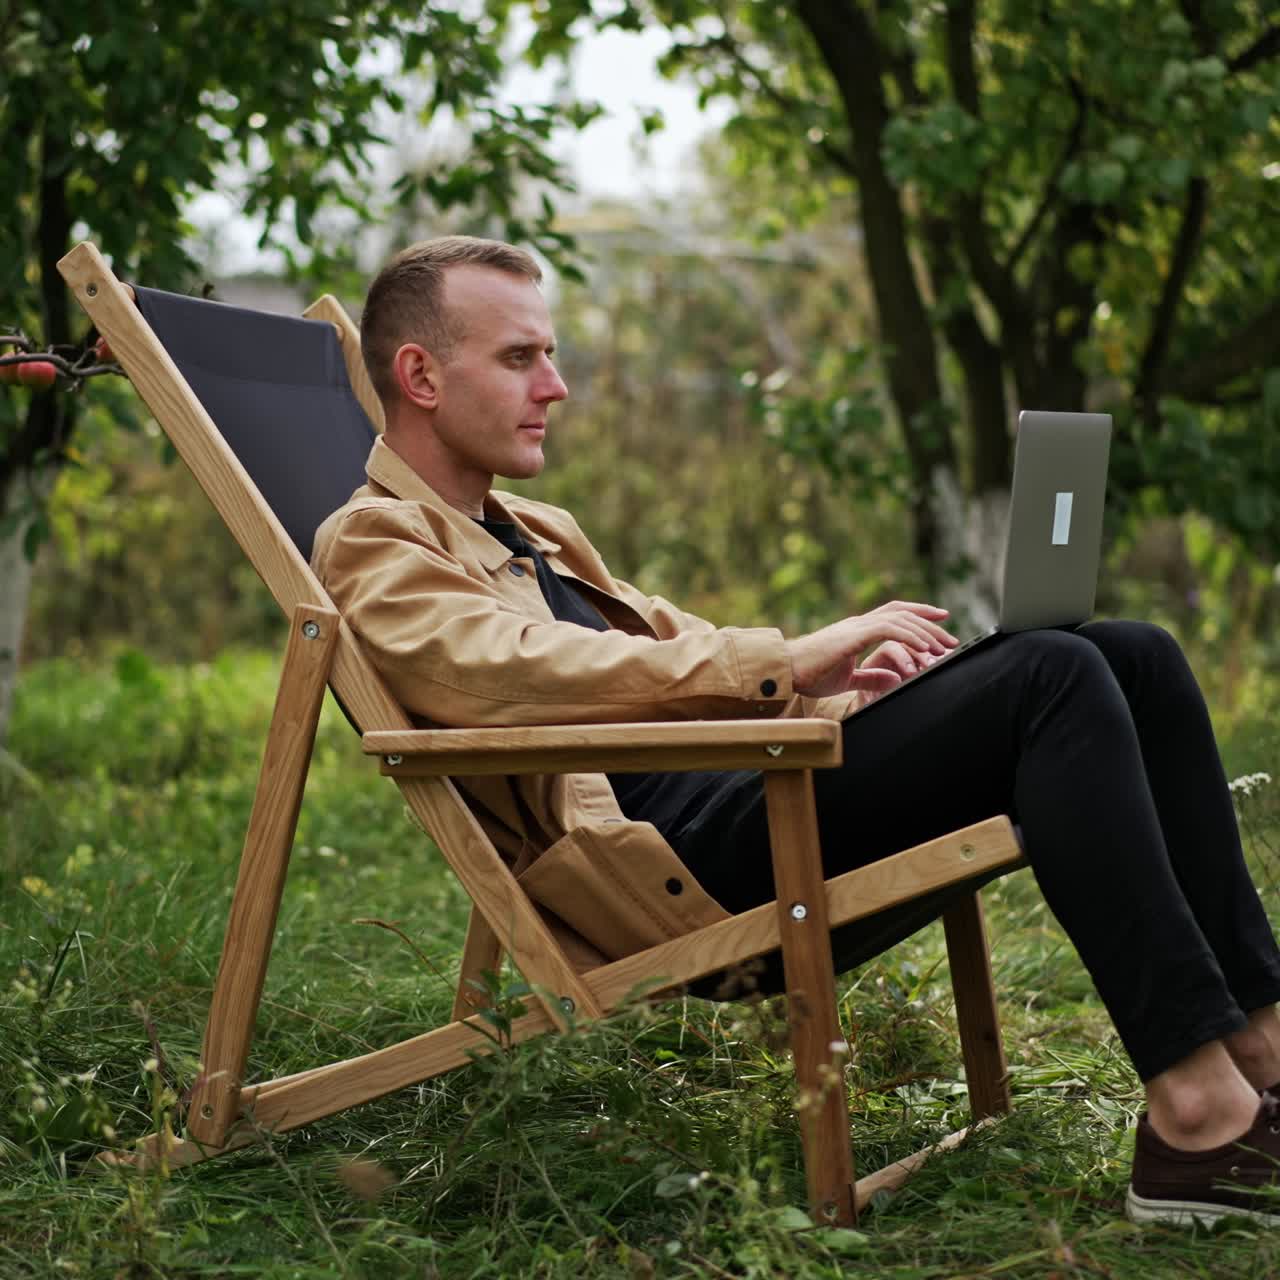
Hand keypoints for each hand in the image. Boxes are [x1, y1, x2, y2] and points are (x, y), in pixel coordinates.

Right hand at [785, 601, 954, 698]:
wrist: (786, 671)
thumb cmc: (809, 675)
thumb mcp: (848, 679)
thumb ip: (870, 677)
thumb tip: (893, 678)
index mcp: (857, 630)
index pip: (893, 615)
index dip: (917, 615)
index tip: (939, 621)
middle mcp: (859, 623)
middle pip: (902, 612)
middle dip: (930, 622)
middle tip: (951, 637)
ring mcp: (856, 627)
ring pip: (900, 619)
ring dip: (926, 631)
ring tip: (944, 646)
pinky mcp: (853, 635)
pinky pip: (889, 630)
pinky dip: (910, 637)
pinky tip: (925, 648)